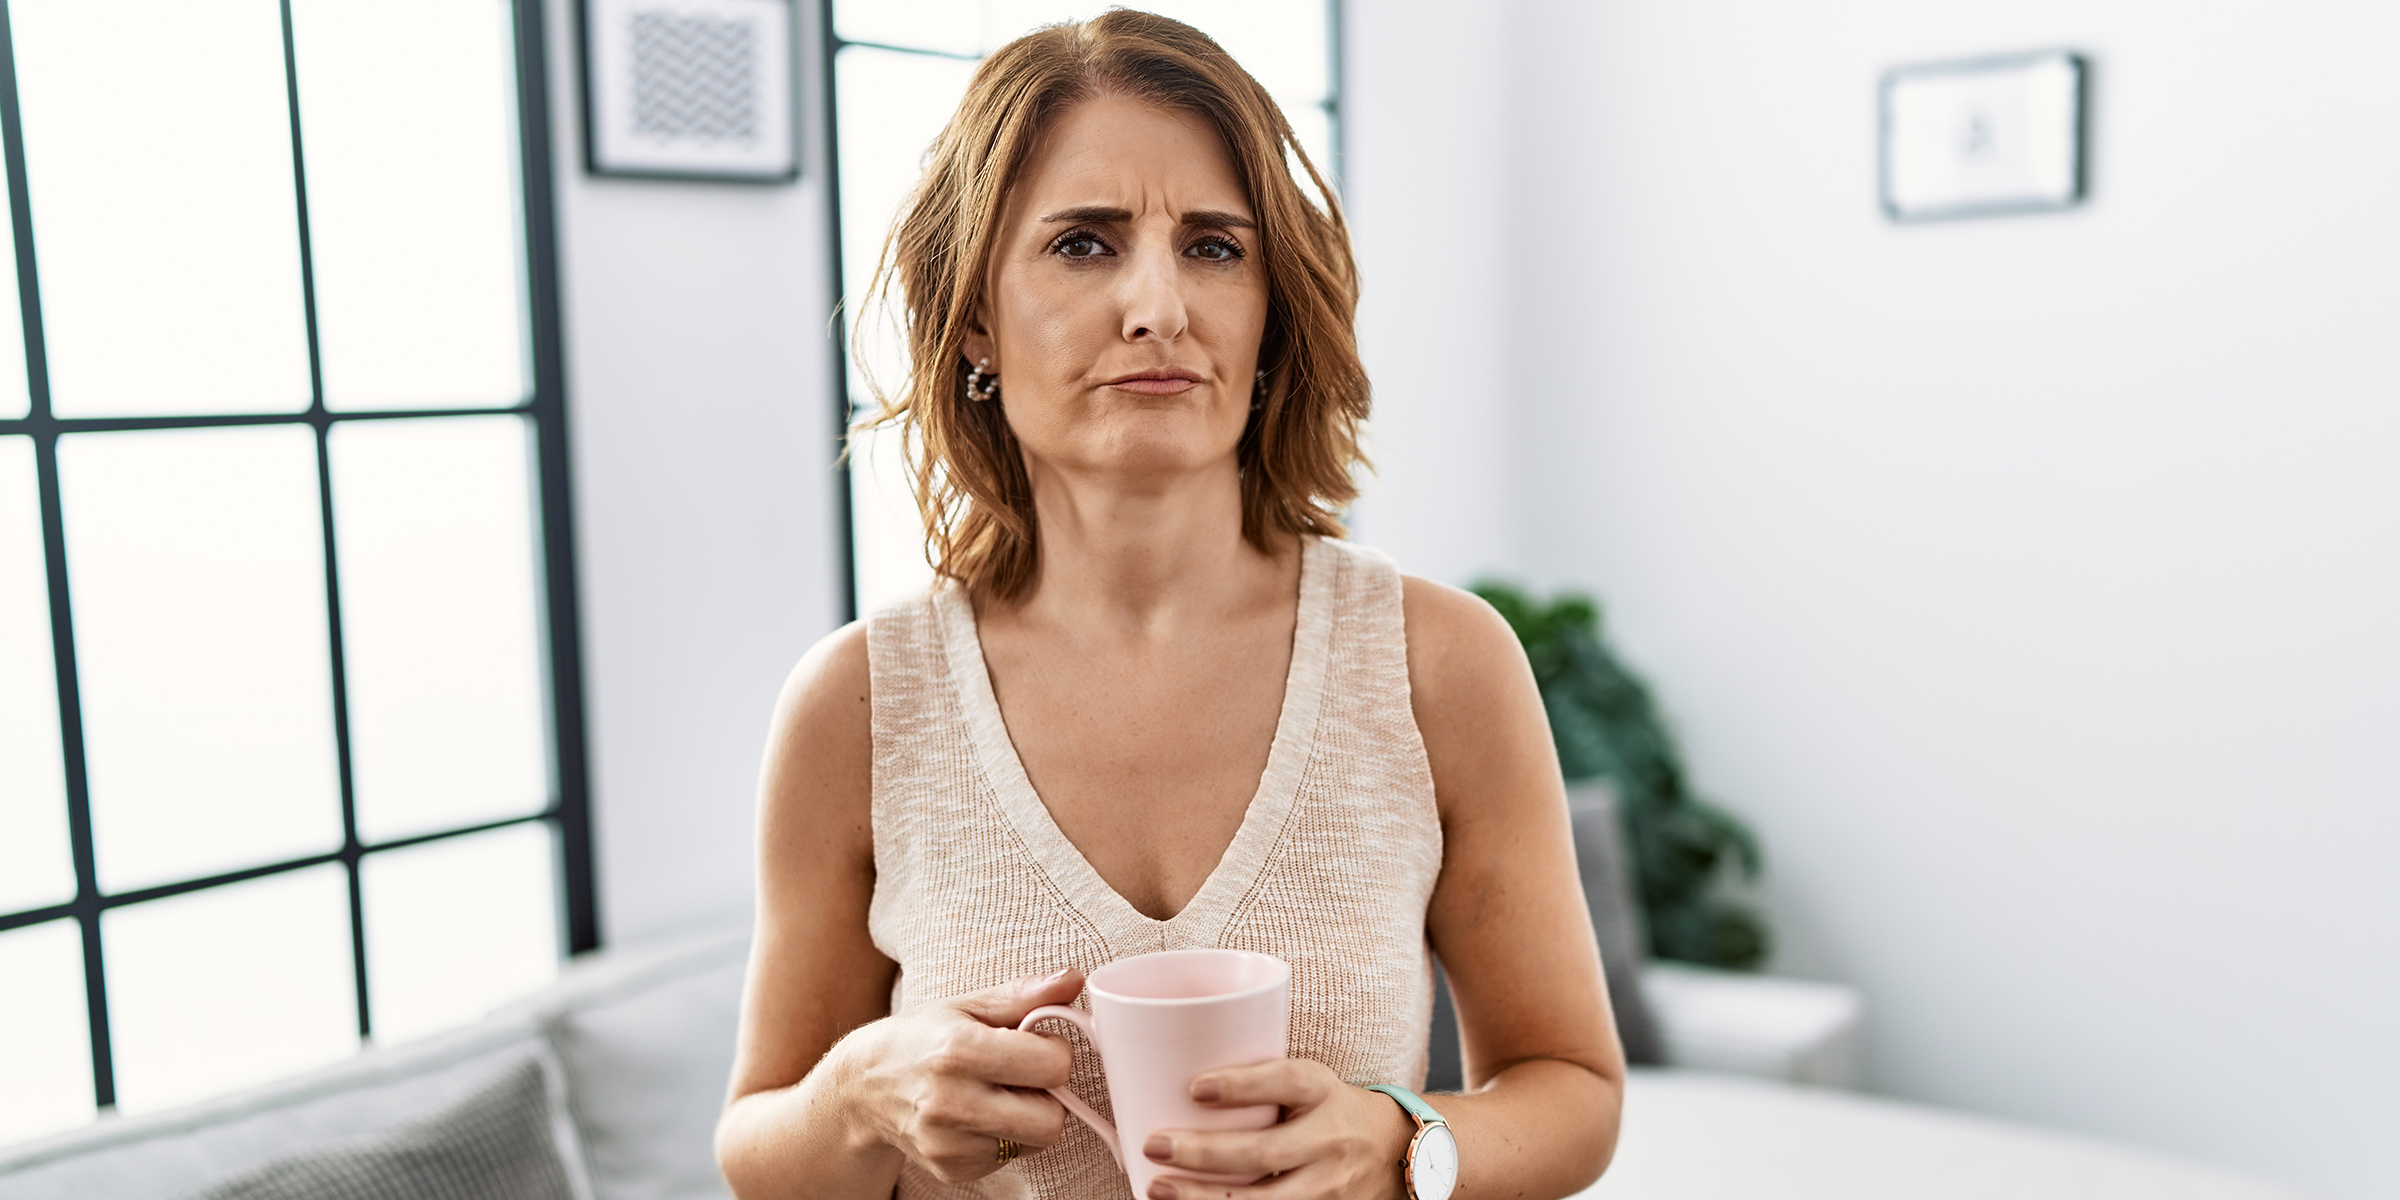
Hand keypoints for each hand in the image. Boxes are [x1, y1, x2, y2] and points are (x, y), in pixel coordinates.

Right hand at [838, 968, 1085, 1185]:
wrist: (864, 1085)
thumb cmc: (923, 1038)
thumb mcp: (969, 1006)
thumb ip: (1026, 995)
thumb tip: (1075, 979)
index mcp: (959, 1050)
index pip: (1054, 1066)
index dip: (1054, 1051)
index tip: (1035, 1043)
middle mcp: (950, 1102)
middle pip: (1051, 1120)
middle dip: (1049, 1095)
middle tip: (1024, 1076)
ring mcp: (948, 1143)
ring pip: (1034, 1142)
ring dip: (1029, 1118)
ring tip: (999, 1094)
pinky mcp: (951, 1169)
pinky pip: (1010, 1158)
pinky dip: (1005, 1137)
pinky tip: (979, 1116)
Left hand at [1140, 1059, 1414, 1199]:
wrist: (1393, 1152)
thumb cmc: (1326, 1108)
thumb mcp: (1306, 1082)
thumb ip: (1257, 1081)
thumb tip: (1173, 1081)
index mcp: (1322, 1091)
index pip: (1286, 1082)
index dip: (1241, 1086)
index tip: (1195, 1088)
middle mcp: (1330, 1139)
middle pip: (1265, 1152)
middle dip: (1204, 1153)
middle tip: (1155, 1145)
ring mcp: (1329, 1187)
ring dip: (1205, 1198)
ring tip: (1158, 1188)